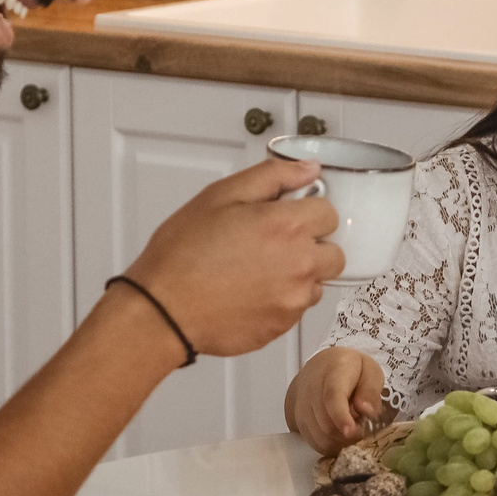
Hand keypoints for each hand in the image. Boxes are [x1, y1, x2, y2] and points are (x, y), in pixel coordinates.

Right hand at [126, 157, 344, 357]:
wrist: (162, 310)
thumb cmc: (182, 254)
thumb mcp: (221, 195)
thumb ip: (273, 176)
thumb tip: (308, 169)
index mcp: (287, 227)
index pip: (330, 213)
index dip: (307, 211)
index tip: (286, 215)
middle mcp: (299, 265)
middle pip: (334, 253)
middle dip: (312, 246)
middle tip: (274, 244)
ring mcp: (293, 300)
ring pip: (316, 283)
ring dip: (298, 275)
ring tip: (256, 270)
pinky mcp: (281, 327)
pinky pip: (295, 309)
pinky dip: (280, 300)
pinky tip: (249, 291)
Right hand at [286, 347, 384, 451]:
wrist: (320, 369)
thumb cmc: (349, 370)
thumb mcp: (369, 371)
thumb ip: (371, 390)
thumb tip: (367, 411)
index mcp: (334, 373)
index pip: (332, 397)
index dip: (340, 417)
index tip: (351, 431)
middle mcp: (311, 390)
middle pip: (326, 424)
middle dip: (348, 436)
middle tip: (362, 429)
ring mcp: (302, 407)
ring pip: (320, 438)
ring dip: (340, 442)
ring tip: (351, 428)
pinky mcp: (298, 421)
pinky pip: (314, 443)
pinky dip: (330, 445)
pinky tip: (340, 434)